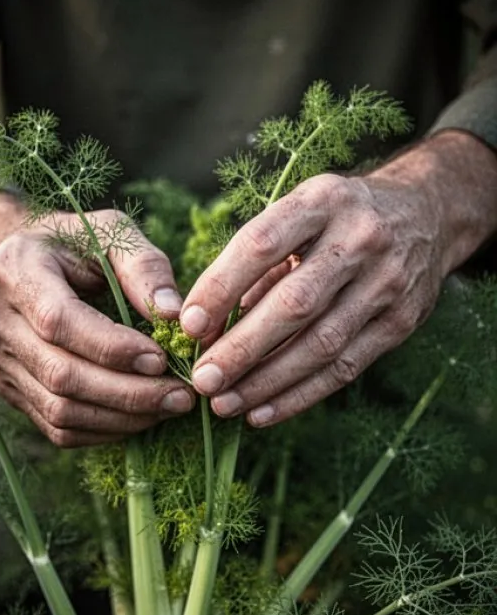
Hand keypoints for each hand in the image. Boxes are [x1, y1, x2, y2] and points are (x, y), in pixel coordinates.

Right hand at [0, 192, 195, 446]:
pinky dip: (104, 430)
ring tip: (170, 406)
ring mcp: (0, 362)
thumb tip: (175, 315)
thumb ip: (144, 266)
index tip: (162, 357)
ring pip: (58, 410)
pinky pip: (57, 428)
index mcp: (15, 272)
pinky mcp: (12, 390)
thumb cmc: (76, 244)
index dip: (112, 347)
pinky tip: (141, 417)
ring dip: (121, 417)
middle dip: (127, 392)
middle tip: (182, 394)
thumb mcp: (111, 233)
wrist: (25, 265)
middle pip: (59, 374)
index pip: (58, 321)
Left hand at [180, 130, 496, 426]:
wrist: (427, 213)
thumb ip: (252, 265)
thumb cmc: (333, 220)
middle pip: (295, 303)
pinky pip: (345, 368)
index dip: (221, 286)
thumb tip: (202, 327)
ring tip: (223, 403)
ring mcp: (388, 282)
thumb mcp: (296, 215)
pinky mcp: (402, 321)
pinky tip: (261, 413)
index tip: (187, 324)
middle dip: (242, 347)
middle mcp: (360, 239)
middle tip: (202, 380)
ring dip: (266, 381)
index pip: (262, 244)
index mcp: (321, 202)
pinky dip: (299, 395)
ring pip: (321, 344)